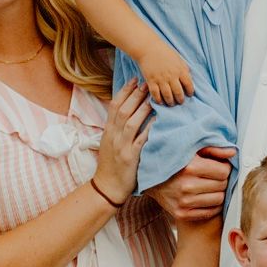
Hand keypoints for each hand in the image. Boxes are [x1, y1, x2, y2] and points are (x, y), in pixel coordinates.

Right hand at [94, 79, 150, 204]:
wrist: (107, 187)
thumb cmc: (110, 165)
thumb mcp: (110, 143)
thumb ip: (117, 128)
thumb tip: (128, 112)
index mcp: (108, 131)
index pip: (114, 106)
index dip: (124, 91)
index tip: (134, 79)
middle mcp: (113, 136)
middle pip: (123, 110)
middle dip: (135, 95)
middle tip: (146, 83)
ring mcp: (121, 146)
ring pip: (131, 122)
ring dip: (142, 108)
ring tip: (153, 98)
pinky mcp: (131, 157)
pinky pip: (141, 140)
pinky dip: (149, 128)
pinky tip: (158, 121)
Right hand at [138, 39, 195, 106]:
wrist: (148, 48)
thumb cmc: (164, 52)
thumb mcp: (178, 58)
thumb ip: (184, 68)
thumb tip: (189, 77)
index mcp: (180, 70)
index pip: (188, 84)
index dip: (190, 91)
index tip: (189, 94)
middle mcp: (171, 76)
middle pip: (178, 93)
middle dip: (180, 100)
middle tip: (180, 102)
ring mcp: (161, 79)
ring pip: (168, 95)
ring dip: (170, 102)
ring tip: (171, 103)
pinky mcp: (151, 81)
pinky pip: (155, 94)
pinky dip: (158, 100)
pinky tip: (160, 101)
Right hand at [152, 148, 230, 226]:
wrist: (150, 178)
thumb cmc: (174, 161)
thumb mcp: (191, 149)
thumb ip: (213, 149)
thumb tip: (233, 153)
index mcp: (191, 167)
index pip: (224, 171)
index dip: (225, 168)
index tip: (220, 166)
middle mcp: (187, 186)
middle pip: (222, 185)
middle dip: (222, 180)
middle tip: (215, 176)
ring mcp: (183, 202)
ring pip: (218, 200)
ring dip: (219, 193)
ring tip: (211, 186)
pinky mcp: (181, 214)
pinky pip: (209, 213)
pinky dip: (212, 206)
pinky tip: (207, 197)